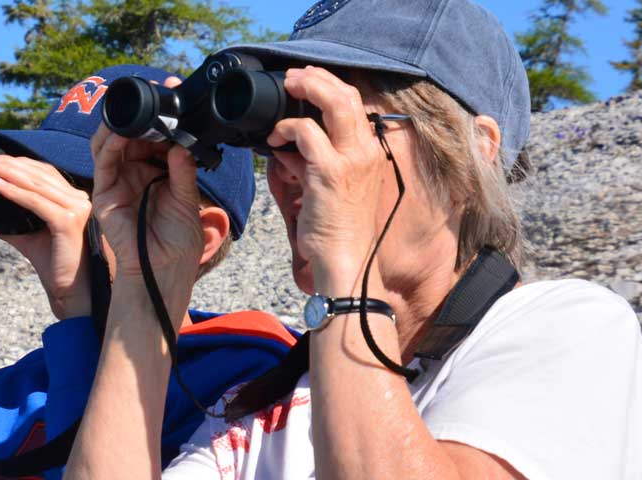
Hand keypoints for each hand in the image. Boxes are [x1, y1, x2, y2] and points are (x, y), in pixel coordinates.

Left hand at [0, 154, 94, 318]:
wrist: (72, 293)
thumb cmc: (56, 265)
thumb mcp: (29, 237)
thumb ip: (11, 222)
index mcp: (73, 199)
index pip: (44, 173)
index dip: (18, 163)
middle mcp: (79, 199)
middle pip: (40, 174)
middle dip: (10, 164)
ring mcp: (77, 209)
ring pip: (37, 184)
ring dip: (9, 173)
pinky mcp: (68, 222)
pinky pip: (36, 203)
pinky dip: (15, 193)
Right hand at [89, 76, 204, 318]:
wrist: (165, 271)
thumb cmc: (177, 242)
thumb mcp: (188, 199)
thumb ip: (182, 169)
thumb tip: (181, 141)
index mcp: (154, 173)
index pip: (152, 137)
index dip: (161, 118)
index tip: (175, 97)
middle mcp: (133, 174)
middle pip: (131, 135)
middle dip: (142, 115)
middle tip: (158, 96)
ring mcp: (116, 183)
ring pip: (110, 143)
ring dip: (123, 124)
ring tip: (137, 110)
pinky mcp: (103, 195)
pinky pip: (103, 163)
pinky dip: (110, 144)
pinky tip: (122, 132)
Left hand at [265, 66, 389, 295]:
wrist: (348, 261)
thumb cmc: (337, 230)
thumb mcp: (327, 189)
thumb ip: (311, 164)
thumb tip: (286, 150)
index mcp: (368, 153)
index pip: (355, 105)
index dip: (331, 86)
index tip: (308, 80)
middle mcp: (365, 151)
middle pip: (347, 95)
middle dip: (318, 78)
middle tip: (294, 76)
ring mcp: (351, 159)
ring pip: (334, 103)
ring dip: (307, 88)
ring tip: (287, 87)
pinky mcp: (331, 171)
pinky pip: (306, 133)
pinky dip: (285, 128)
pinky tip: (273, 139)